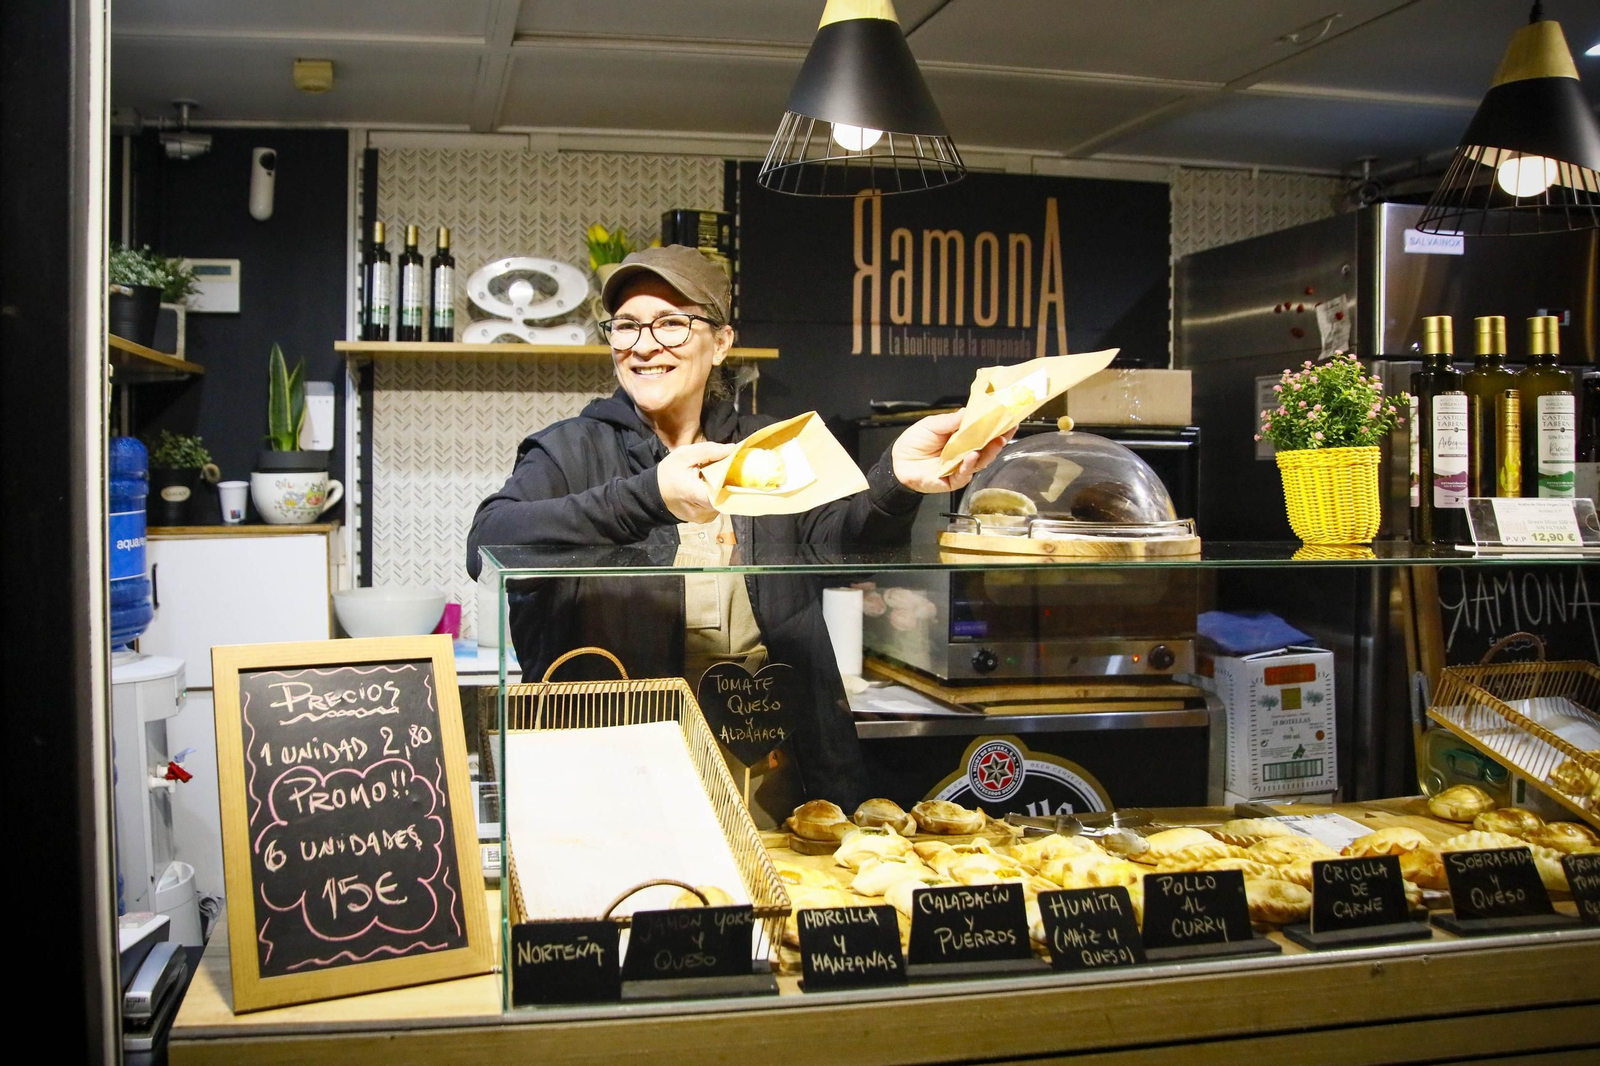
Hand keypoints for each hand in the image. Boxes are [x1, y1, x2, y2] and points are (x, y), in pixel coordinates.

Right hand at [657, 440, 734, 522]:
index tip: (734, 471)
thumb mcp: (683, 455)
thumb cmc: (667, 474)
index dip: (732, 482)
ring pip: (723, 504)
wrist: (653, 494)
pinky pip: (717, 508)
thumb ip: (708, 451)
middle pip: (726, 498)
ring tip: (717, 480)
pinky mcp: (703, 520)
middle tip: (727, 471)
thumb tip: (732, 449)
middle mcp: (700, 511)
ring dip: (723, 491)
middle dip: (728, 484)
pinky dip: (717, 498)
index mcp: (694, 494)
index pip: (723, 494)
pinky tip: (710, 489)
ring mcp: (702, 518)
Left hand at [891, 410, 1013, 492]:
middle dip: (1000, 439)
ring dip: (989, 452)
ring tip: (996, 442)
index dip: (996, 426)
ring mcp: (960, 468)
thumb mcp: (932, 425)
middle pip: (987, 448)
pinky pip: (964, 475)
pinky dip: (968, 466)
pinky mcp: (952, 481)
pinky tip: (971, 457)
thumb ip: (950, 420)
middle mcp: (965, 453)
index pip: (983, 432)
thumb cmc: (914, 442)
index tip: (1009, 418)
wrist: (897, 462)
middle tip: (1009, 430)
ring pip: (980, 462)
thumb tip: (968, 411)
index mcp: (962, 438)